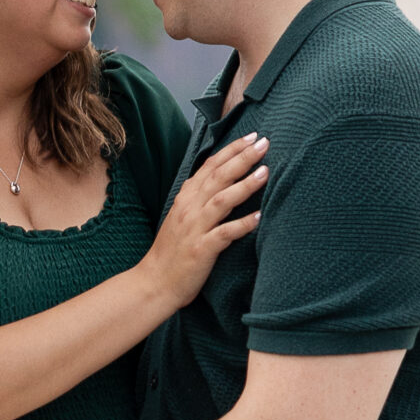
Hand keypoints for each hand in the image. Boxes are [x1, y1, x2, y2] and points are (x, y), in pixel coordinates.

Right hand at [142, 135, 267, 313]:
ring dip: (244, 185)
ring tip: (265, 172)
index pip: (210, 166)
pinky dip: (242, 224)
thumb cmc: (172, 251)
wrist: (155, 282)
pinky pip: (224, 233)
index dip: (231, 150)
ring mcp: (195, 228)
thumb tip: (222, 180)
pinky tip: (259, 217)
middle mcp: (189, 208)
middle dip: (242, 158)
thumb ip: (199, 198)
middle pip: (218, 176)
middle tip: (264, 143)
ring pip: (222, 200)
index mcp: (186, 198)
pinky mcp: (202, 249)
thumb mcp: (182, 217)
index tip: (251, 137)